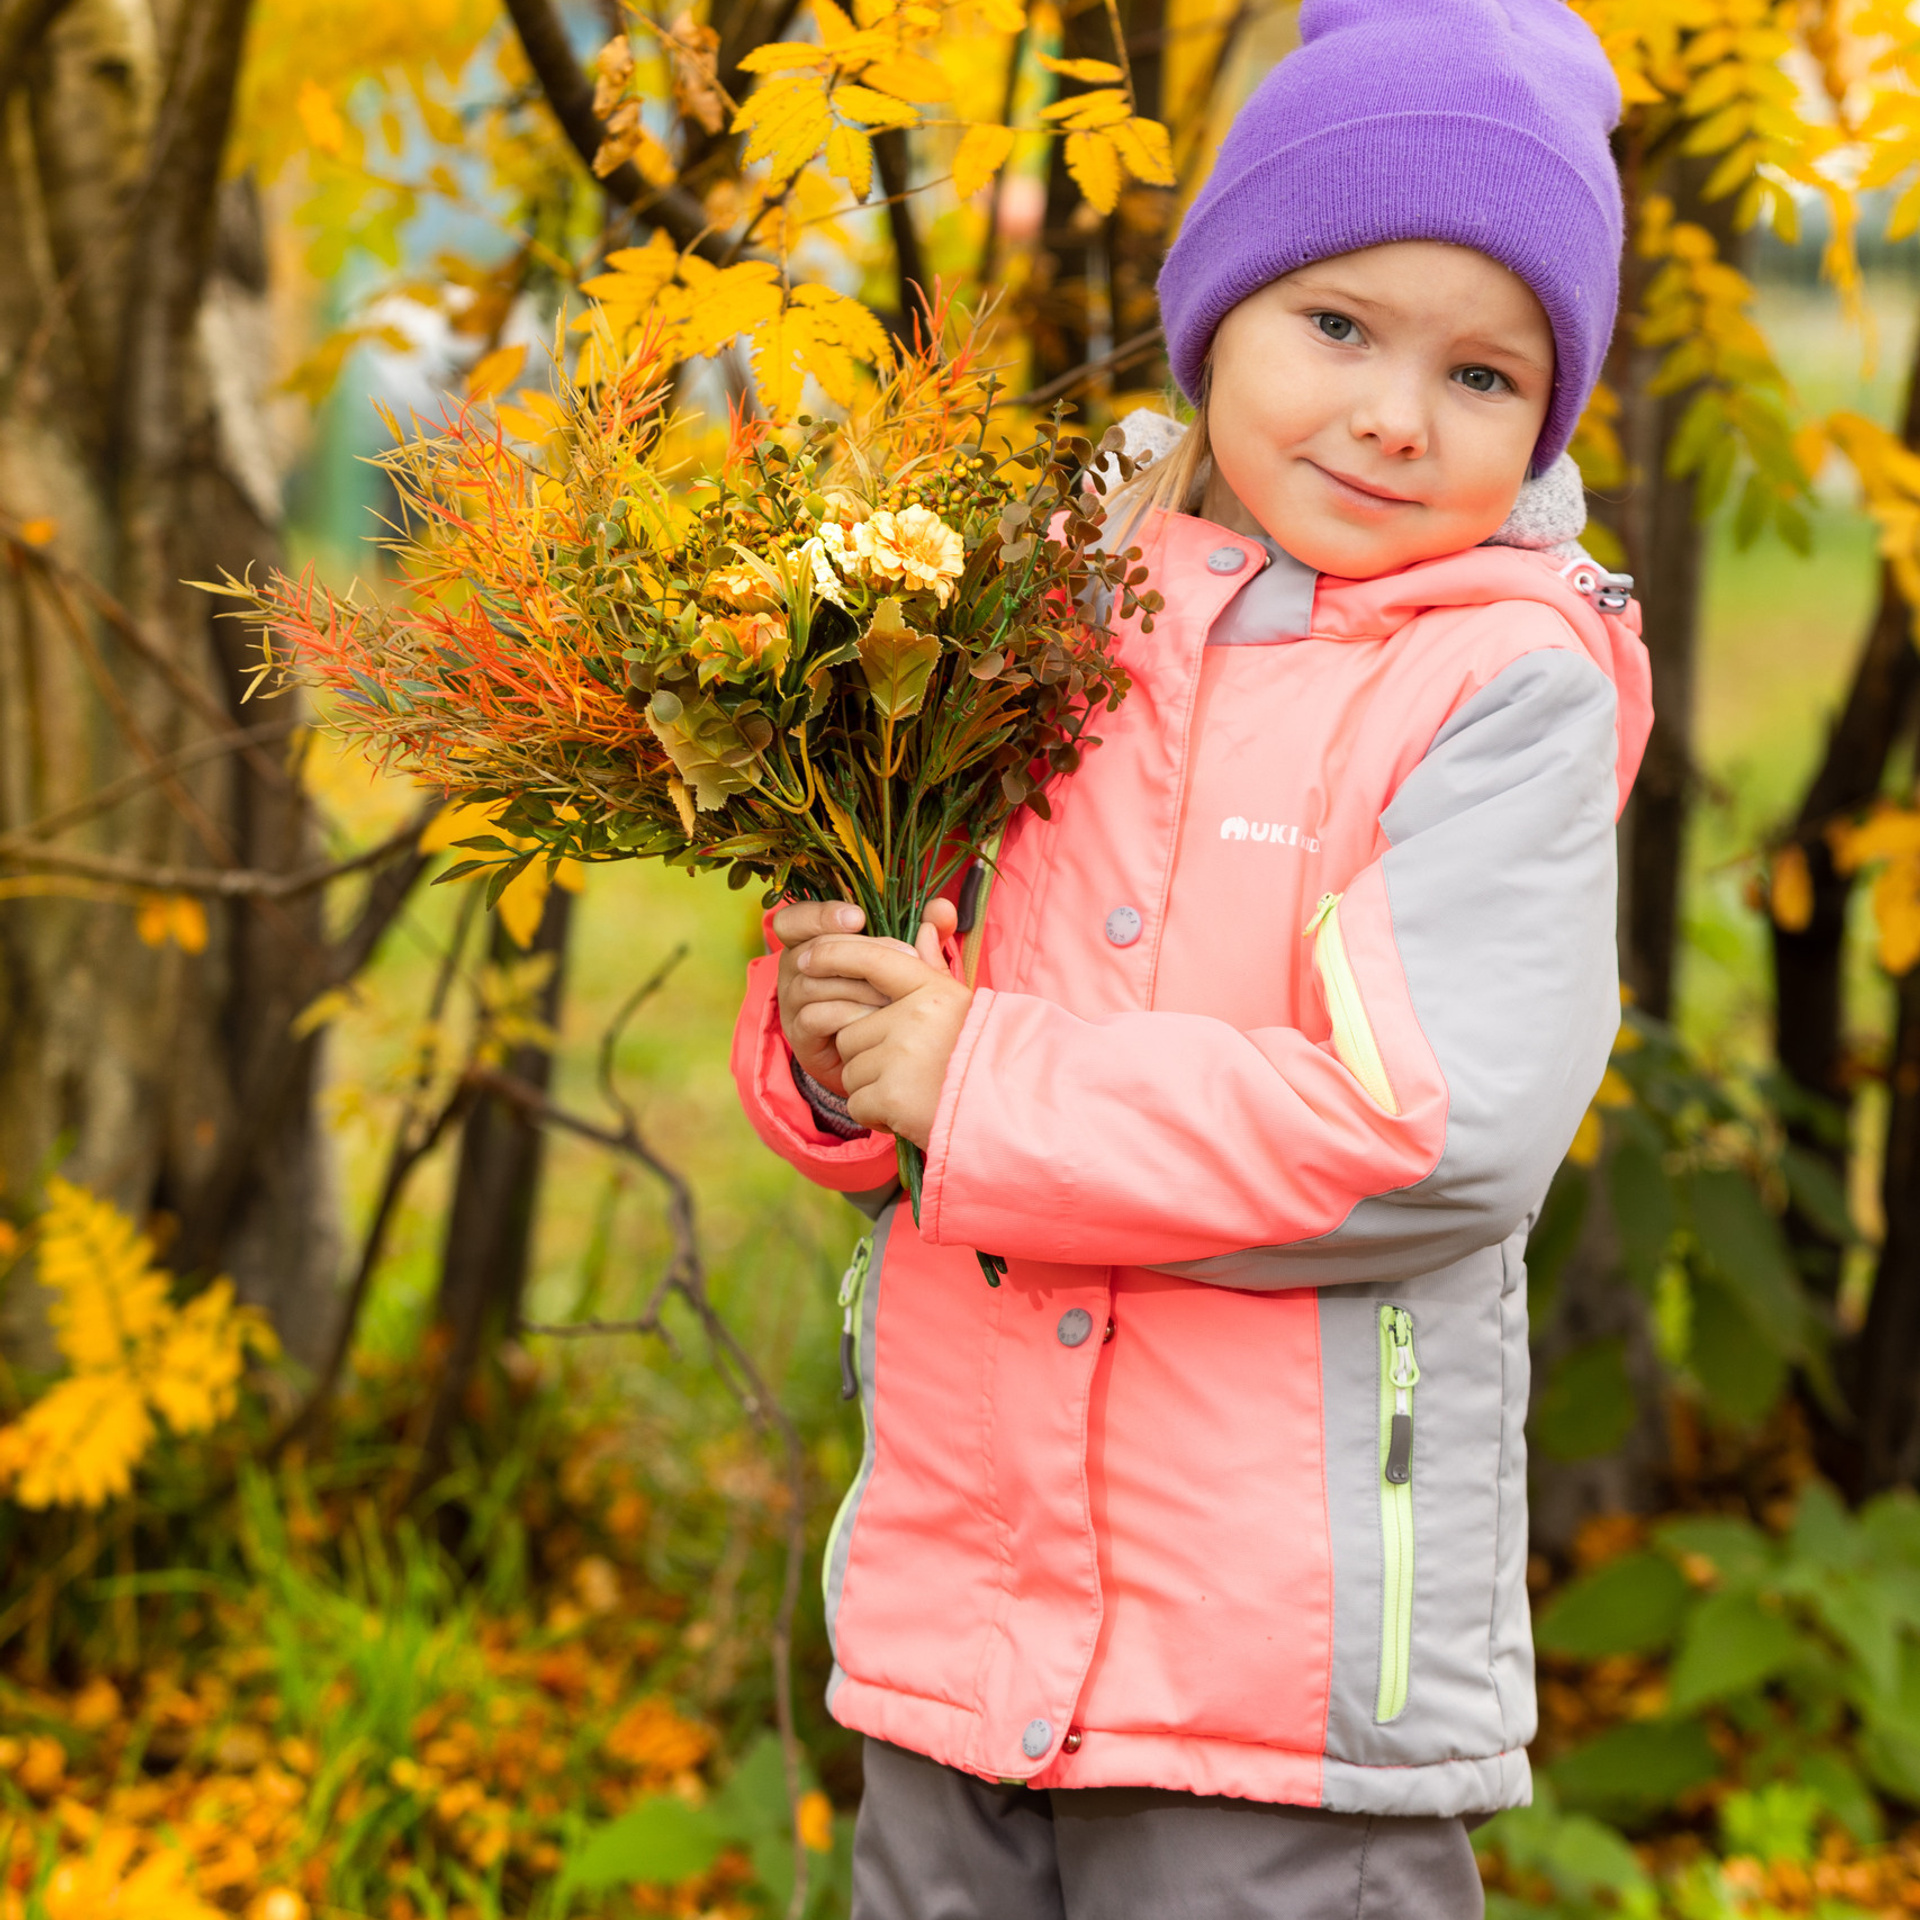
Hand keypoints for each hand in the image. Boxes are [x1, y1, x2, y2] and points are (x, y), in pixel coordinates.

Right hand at [773, 898, 958, 1099]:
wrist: (874, 1057)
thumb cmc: (886, 999)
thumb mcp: (910, 964)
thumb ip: (926, 933)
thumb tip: (942, 908)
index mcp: (811, 941)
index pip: (793, 919)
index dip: (820, 915)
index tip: (858, 918)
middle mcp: (795, 968)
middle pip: (810, 949)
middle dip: (859, 952)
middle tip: (906, 957)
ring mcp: (792, 1002)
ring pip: (812, 983)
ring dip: (859, 987)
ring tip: (895, 994)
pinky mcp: (800, 1034)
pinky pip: (814, 1017)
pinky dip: (848, 1015)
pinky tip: (875, 1019)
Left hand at [800, 910, 969, 1148]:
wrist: (1007, 1112)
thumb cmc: (980, 1056)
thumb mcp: (960, 1005)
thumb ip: (933, 967)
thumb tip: (927, 924)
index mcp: (931, 990)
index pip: (873, 959)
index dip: (834, 953)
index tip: (808, 957)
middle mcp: (913, 1017)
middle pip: (851, 1029)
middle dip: (867, 1055)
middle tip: (906, 1070)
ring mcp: (901, 1056)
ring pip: (851, 1068)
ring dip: (871, 1086)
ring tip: (911, 1091)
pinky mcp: (892, 1096)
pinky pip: (856, 1102)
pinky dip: (874, 1114)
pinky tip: (905, 1112)